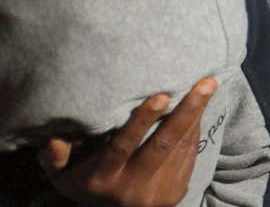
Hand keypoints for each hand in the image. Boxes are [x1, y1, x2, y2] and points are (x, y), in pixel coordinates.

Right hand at [41, 78, 218, 206]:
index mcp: (102, 178)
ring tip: (208, 85)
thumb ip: (55, 156)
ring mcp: (157, 192)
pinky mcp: (176, 193)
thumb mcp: (61, 174)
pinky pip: (189, 155)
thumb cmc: (84, 181)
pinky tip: (200, 107)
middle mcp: (131, 187)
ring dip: (197, 115)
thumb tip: (54, 140)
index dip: (142, 121)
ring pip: (181, 148)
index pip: (123, 146)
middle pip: (163, 145)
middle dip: (185, 112)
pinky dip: (194, 129)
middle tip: (205, 84)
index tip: (160, 96)